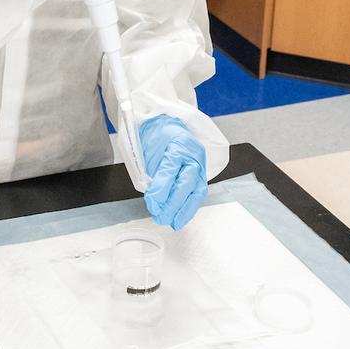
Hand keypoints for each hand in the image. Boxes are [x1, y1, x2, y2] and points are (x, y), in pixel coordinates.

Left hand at [139, 115, 206, 230]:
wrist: (167, 125)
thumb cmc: (155, 138)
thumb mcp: (148, 151)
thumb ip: (151, 175)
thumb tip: (154, 201)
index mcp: (177, 143)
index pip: (170, 169)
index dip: (161, 188)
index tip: (152, 202)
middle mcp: (193, 153)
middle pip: (187, 182)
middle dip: (173, 204)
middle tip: (160, 217)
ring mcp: (200, 164)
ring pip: (197, 190)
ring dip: (185, 210)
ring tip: (173, 223)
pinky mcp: (202, 174)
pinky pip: (198, 192)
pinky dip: (189, 207)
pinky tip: (180, 217)